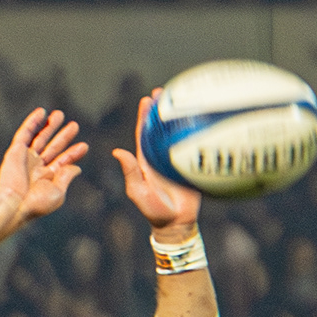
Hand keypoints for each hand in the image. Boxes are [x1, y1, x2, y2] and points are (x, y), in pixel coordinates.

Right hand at [0, 108, 85, 217]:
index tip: (84, 146)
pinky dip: (32, 122)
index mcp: (47, 179)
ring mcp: (26, 159)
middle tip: (74, 125)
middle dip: (63, 137)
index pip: (63, 162)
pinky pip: (24, 134)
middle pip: (52, 148)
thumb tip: (77, 167)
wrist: (13, 204)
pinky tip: (41, 112)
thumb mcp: (58, 193)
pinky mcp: (15, 152)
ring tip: (59, 114)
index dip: (73, 153)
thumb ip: (67, 177)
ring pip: (40, 138)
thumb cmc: (35, 204)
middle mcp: (36, 168)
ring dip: (49, 126)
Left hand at [112, 109, 203, 234]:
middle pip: (160, 129)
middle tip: (162, 92)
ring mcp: (175, 161)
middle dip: (160, 110)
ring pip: (176, 135)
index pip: (144, 134)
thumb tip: (116, 151)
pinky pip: (192, 147)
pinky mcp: (190, 167)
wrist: (175, 223)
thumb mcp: (137, 191)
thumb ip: (129, 172)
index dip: (144, 116)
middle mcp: (160, 157)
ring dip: (177, 118)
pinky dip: (195, 133)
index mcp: (145, 161)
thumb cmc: (153, 210)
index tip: (146, 100)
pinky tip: (200, 120)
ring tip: (181, 100)